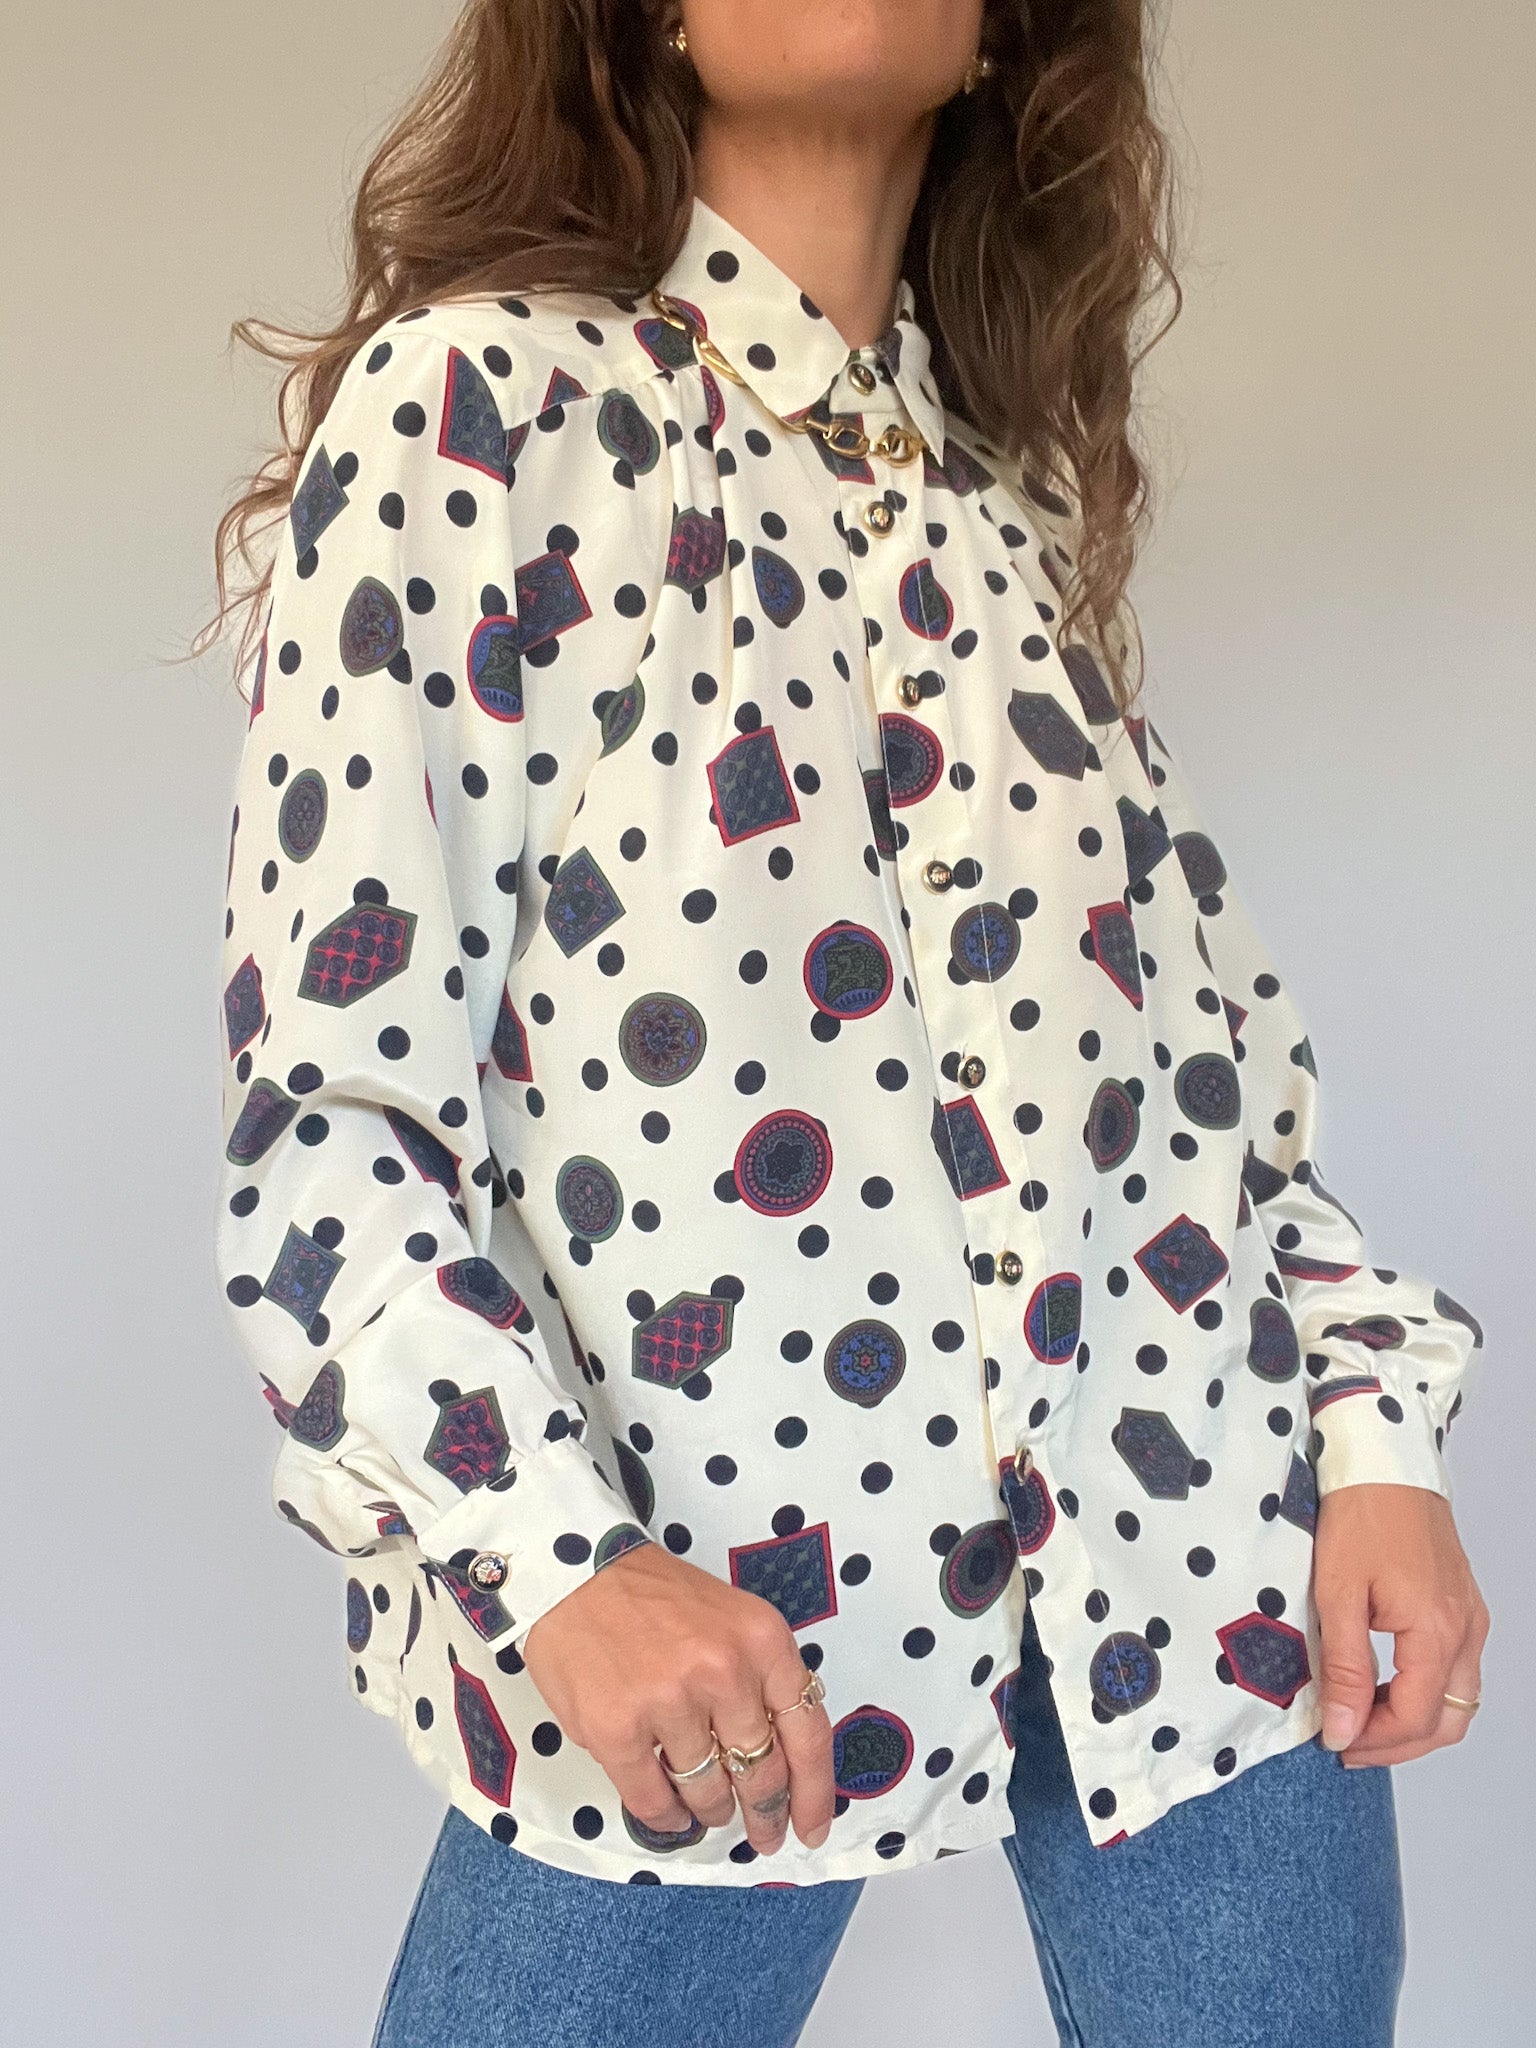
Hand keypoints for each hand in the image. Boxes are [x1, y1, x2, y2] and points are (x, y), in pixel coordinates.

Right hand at [521, 1541, 834, 1855]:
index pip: (808, 1734)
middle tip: (764, 1832)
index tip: (811, 1826)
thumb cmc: (654, 1597)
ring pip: (709, 1793)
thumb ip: (762, 1678)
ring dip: (712, 1810)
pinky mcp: (617, 1730)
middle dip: (765, 1814)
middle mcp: (723, 1671)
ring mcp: (669, 1702)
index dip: (815, 1793)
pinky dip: (667, 1816)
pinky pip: (654, 1801)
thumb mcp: (733, 1618)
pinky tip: (671, 1812)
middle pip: (762, 1773)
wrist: (577, 1574)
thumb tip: (783, 1753)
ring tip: (708, 1808)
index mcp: (761, 1640)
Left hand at [1313, 1483, 1488, 1767]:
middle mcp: (1465, 1630)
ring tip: (1360, 1718)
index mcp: (1437, 1630)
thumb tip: (1343, 1729)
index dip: (1374, 1741)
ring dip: (1412, 1720)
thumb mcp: (1338, 1593)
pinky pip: (1454, 1669)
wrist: (1385, 1460)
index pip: (1416, 1718)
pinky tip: (1384, 1684)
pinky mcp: (1462, 1604)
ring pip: (1455, 1699)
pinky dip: (1424, 1690)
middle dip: (1398, 1744)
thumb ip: (1346, 1668)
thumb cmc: (1361, 1513)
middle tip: (1349, 1744)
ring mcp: (1469, 1617)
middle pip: (1447, 1721)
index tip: (1334, 1744)